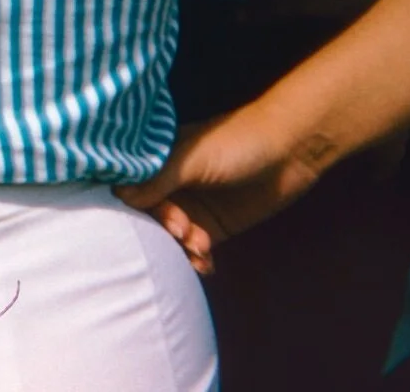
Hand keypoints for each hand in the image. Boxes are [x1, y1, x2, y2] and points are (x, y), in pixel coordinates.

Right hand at [116, 104, 327, 274]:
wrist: (290, 152)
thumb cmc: (235, 143)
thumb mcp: (191, 159)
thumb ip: (156, 180)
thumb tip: (118, 197)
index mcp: (154, 162)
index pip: (128, 188)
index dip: (134, 206)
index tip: (153, 215)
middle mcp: (166, 186)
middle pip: (146, 217)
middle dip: (162, 229)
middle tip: (183, 230)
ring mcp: (189, 208)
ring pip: (169, 236)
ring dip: (180, 248)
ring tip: (200, 249)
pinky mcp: (212, 227)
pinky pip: (194, 249)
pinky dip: (198, 260)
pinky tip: (207, 266)